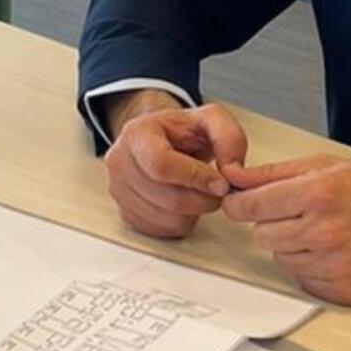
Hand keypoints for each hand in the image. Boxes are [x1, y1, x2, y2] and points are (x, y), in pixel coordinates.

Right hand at [103, 97, 248, 239]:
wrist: (160, 140)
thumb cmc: (181, 132)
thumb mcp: (210, 119)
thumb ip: (229, 137)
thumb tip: (231, 172)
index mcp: (137, 134)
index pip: (161, 164)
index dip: (196, 178)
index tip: (220, 183)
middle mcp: (119, 162)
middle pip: (169, 197)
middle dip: (204, 198)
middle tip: (218, 190)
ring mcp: (119, 190)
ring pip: (168, 218)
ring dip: (195, 211)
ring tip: (199, 192)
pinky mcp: (126, 214)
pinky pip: (163, 230)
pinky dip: (182, 221)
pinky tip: (185, 202)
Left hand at [220, 155, 350, 304]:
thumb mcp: (328, 166)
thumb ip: (275, 173)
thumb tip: (235, 175)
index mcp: (317, 194)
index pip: (250, 206)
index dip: (239, 204)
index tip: (238, 204)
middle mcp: (322, 232)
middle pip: (262, 235)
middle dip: (272, 223)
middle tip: (298, 215)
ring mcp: (332, 265)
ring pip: (281, 258)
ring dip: (293, 246)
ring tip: (322, 232)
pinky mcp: (340, 291)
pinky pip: (302, 280)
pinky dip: (311, 268)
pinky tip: (333, 253)